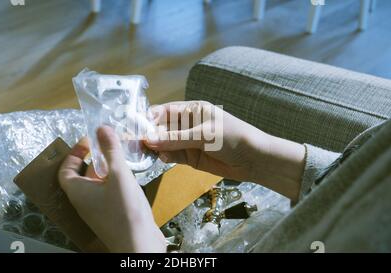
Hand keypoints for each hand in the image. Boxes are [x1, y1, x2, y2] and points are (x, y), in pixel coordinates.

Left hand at [58, 126, 165, 251]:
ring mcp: (98, 210)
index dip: (74, 153)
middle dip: (94, 159)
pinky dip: (115, 182)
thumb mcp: (119, 175)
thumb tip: (101, 128)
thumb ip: (111, 151)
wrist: (139, 245)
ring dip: (107, 170)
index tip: (88, 141)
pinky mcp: (112, 215)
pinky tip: (130, 177)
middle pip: (82, 176)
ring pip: (98, 185)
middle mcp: (85, 202)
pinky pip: (108, 193)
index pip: (66, 170)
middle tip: (108, 145)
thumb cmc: (125, 211)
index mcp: (78, 192)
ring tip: (121, 157)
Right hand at [145, 101, 304, 200]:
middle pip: (162, 128)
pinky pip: (172, 156)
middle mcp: (187, 124)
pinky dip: (164, 157)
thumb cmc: (233, 137)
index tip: (137, 126)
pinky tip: (160, 158)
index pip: (165, 111)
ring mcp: (188, 141)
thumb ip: (176, 138)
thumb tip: (149, 140)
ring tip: (146, 152)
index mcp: (192, 110)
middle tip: (136, 142)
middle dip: (150, 134)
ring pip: (164, 143)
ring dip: (156, 147)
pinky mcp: (190, 157)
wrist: (254, 159)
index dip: (150, 117)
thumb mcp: (204, 135)